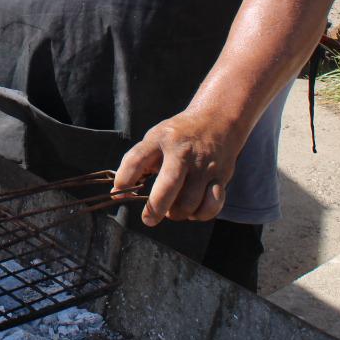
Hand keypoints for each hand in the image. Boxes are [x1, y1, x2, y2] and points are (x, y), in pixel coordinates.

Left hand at [112, 110, 241, 227]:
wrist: (217, 121)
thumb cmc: (178, 136)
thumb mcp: (156, 138)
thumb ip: (137, 162)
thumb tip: (118, 193)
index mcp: (160, 139)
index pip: (136, 159)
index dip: (124, 179)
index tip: (119, 194)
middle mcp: (183, 152)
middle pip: (168, 184)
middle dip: (155, 208)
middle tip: (148, 219)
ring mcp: (204, 165)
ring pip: (190, 202)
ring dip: (177, 213)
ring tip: (172, 211)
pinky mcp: (221, 176)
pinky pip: (212, 205)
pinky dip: (200, 214)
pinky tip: (193, 210)